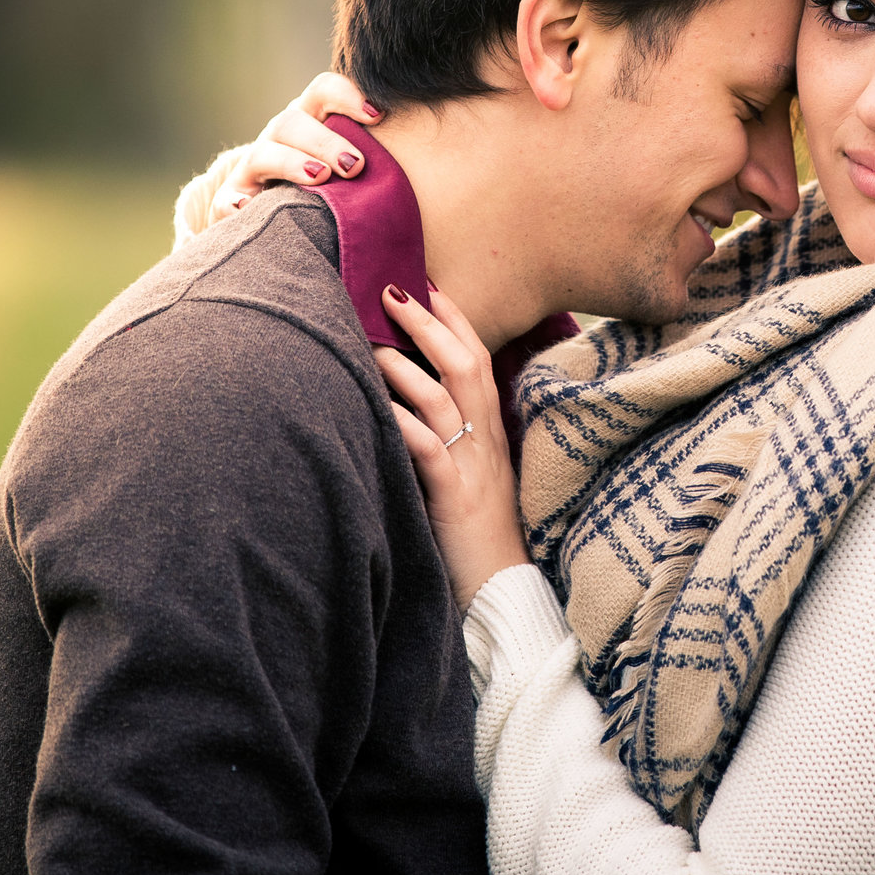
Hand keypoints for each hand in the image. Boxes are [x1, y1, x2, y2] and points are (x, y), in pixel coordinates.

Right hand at [208, 73, 381, 225]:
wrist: (268, 213)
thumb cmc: (328, 186)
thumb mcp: (347, 166)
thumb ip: (374, 154)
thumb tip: (441, 158)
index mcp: (309, 120)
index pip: (323, 90)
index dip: (347, 95)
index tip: (377, 116)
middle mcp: (278, 136)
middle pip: (294, 121)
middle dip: (327, 141)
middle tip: (356, 166)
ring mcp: (251, 167)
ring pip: (263, 152)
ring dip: (292, 162)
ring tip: (319, 179)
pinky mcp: (230, 201)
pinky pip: (227, 199)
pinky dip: (236, 202)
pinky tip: (249, 207)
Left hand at [373, 283, 529, 609]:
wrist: (501, 591)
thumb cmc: (476, 534)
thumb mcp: (470, 473)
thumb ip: (450, 435)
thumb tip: (412, 398)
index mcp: (490, 430)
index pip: (478, 359)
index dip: (454, 319)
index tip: (428, 283)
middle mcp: (486, 440)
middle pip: (466, 364)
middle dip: (430, 324)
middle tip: (393, 289)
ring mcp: (473, 466)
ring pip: (444, 399)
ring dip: (408, 365)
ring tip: (374, 341)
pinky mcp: (454, 498)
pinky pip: (428, 449)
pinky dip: (402, 421)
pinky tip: (376, 403)